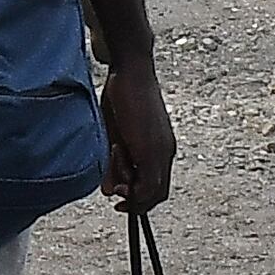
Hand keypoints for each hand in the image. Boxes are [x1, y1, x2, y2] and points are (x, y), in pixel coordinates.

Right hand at [99, 47, 175, 211]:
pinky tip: (116, 154)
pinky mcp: (153, 150)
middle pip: (159, 195)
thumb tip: (109, 192)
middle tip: (116, 198)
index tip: (120, 197)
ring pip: (153, 193)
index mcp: (160, 149)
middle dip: (136, 203)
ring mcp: (162, 152)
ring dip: (131, 191)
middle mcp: (166, 153)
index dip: (139, 198)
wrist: (132, 71)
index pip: (156, 186)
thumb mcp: (115, 136)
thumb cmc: (121, 96)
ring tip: (114, 156)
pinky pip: (147, 184)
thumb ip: (114, 164)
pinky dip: (131, 184)